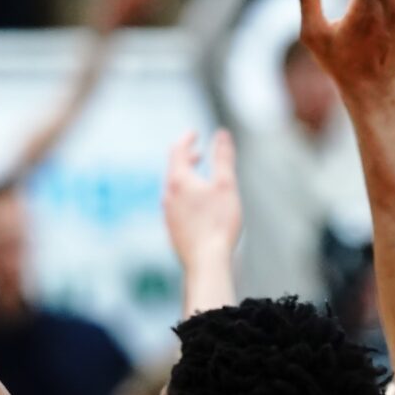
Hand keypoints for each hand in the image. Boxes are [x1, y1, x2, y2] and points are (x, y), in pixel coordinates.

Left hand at [163, 130, 240, 271]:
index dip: (186, 139)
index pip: (177, 150)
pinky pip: (175, 206)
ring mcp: (168, 214)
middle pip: (173, 170)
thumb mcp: (226, 185)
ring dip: (185, 180)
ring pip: (173, 189)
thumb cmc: (219, 222)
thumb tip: (222, 134)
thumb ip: (223, 157)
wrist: (206, 261)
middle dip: (186, 159)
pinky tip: (196, 208)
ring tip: (198, 180)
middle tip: (198, 155)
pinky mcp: (172, 230)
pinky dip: (184, 197)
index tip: (194, 133)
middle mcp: (168, 195)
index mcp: (179, 180)